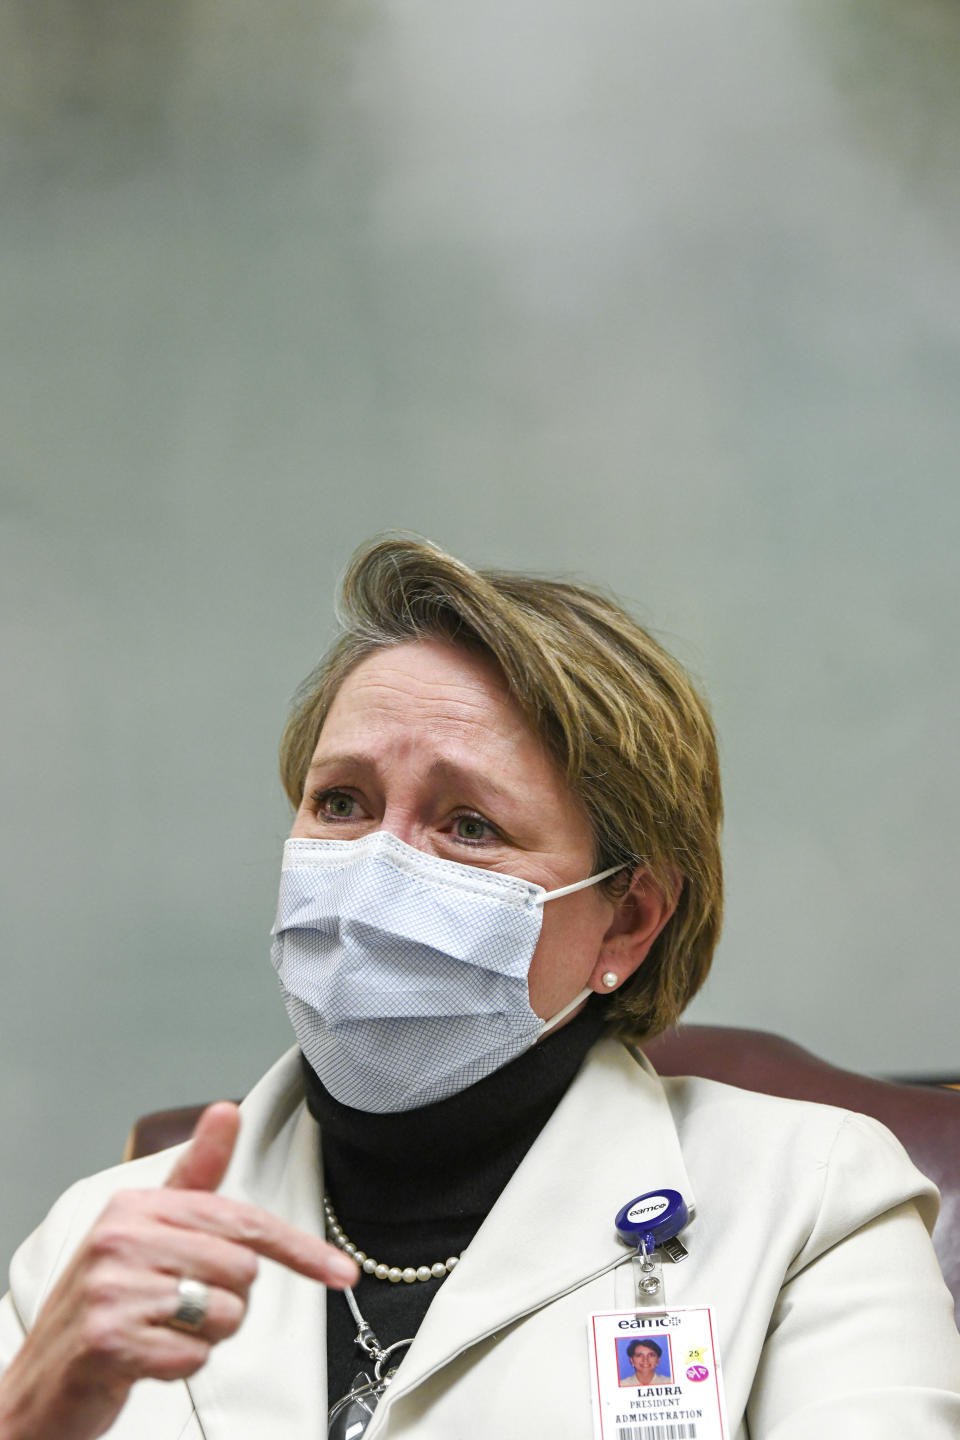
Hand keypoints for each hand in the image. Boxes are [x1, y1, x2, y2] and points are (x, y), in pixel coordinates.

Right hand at [0, 1102, 357, 1439]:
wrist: (40, 1384)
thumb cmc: (106, 1304)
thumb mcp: (146, 1232)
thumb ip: (196, 1175)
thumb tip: (226, 1111)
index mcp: (137, 1205)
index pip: (241, 1221)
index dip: (298, 1250)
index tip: (339, 1271)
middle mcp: (122, 1238)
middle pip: (241, 1272)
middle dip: (225, 1301)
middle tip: (178, 1308)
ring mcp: (113, 1289)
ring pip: (224, 1315)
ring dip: (205, 1337)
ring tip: (161, 1331)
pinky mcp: (110, 1341)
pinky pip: (194, 1357)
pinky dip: (182, 1366)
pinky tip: (148, 1357)